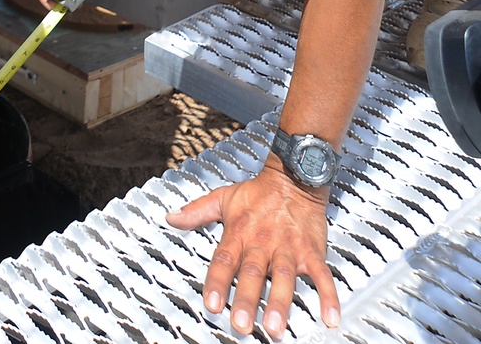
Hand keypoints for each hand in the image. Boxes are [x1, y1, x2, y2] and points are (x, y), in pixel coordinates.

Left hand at [165, 166, 340, 338]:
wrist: (294, 174)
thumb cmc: (259, 193)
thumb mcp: (223, 197)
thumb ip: (197, 211)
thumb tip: (171, 217)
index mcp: (239, 232)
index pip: (223, 259)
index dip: (216, 282)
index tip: (211, 304)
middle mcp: (263, 242)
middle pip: (252, 272)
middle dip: (245, 299)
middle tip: (240, 323)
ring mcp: (289, 247)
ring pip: (284, 276)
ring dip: (280, 302)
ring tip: (275, 326)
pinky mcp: (312, 251)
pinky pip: (322, 275)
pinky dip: (327, 296)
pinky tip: (330, 317)